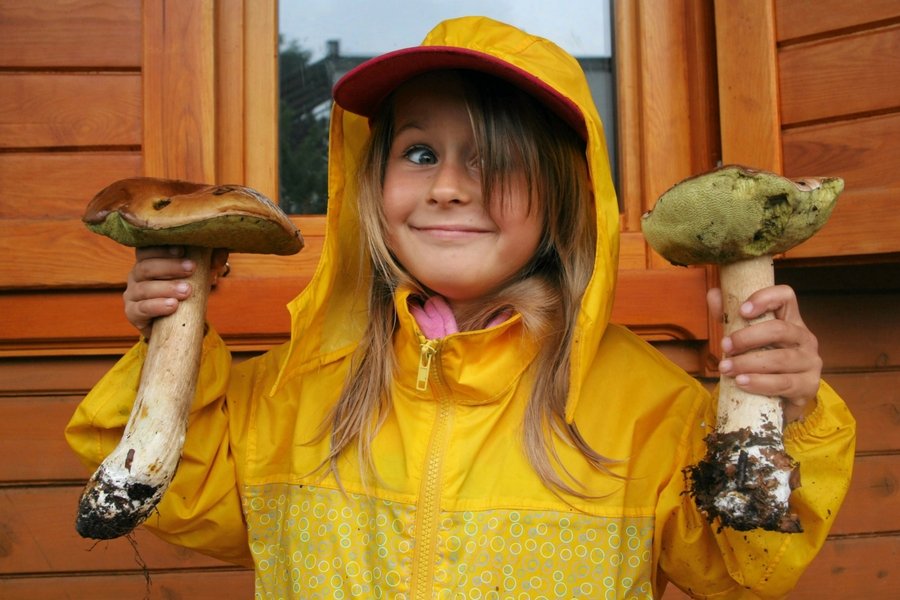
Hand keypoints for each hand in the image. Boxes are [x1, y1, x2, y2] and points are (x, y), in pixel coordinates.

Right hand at [124, 246, 229, 337]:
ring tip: (186, 290)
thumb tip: (221, 254)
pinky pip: (140, 309)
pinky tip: (172, 305)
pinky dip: (157, 306)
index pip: (147, 250)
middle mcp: (136, 275)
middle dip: (170, 267)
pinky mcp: (133, 313)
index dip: (162, 249)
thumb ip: (209, 263)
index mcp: (148, 261)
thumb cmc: (185, 291)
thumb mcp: (199, 275)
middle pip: (146, 267)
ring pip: (144, 288)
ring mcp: (132, 295)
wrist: (176, 322)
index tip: (182, 249)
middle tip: (192, 268)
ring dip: (166, 288)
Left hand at [707, 285, 821, 422]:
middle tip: (724, 347)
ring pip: (780, 359)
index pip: (786, 296)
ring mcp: (810, 362)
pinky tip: (742, 383)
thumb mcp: (744, 338)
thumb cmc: (761, 362)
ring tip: (726, 369)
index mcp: (790, 320)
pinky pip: (784, 383)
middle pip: (779, 329)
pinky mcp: (809, 386)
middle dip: (747, 338)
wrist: (778, 400)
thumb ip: (729, 317)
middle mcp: (805, 338)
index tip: (741, 311)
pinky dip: (760, 382)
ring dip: (748, 363)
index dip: (765, 298)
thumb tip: (714, 294)